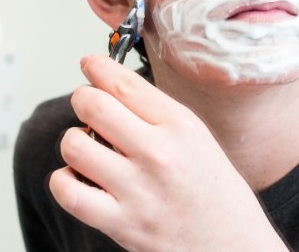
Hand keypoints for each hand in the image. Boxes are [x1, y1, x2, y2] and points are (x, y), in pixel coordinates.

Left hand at [49, 56, 287, 251]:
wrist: (234, 248)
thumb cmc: (215, 194)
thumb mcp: (197, 138)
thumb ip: (156, 113)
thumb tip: (109, 85)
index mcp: (181, 126)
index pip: (124, 84)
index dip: (97, 68)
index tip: (89, 65)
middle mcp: (159, 154)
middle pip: (92, 105)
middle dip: (82, 99)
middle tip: (87, 106)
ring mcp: (138, 190)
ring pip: (74, 145)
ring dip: (74, 141)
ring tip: (89, 148)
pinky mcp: (122, 224)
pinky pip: (68, 191)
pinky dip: (64, 180)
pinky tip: (80, 179)